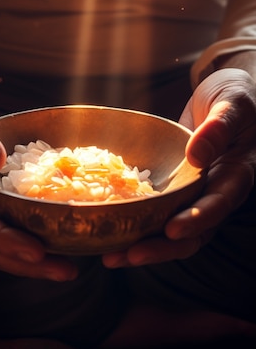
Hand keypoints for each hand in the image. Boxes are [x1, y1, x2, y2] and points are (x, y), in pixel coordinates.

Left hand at [103, 68, 255, 268]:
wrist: (228, 93)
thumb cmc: (238, 95)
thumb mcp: (234, 104)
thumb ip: (219, 127)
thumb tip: (196, 155)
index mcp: (236, 174)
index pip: (218, 204)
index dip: (197, 220)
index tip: (172, 230)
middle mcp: (215, 191)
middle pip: (193, 231)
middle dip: (162, 247)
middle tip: (130, 255)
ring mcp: (194, 191)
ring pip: (172, 228)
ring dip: (145, 244)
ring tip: (111, 256)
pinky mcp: (176, 186)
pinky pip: (158, 208)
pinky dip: (137, 220)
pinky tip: (109, 227)